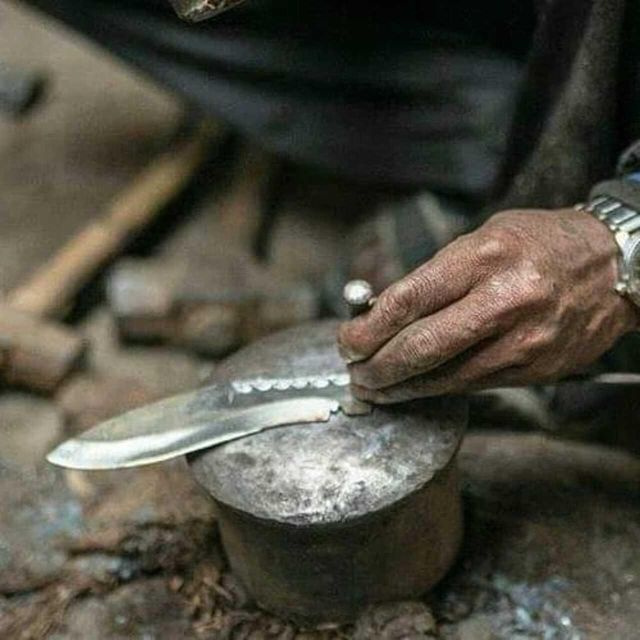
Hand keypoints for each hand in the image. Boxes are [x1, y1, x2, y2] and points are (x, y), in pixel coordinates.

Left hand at [338, 208, 638, 402]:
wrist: (612, 265)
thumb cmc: (538, 244)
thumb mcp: (481, 239)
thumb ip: (432, 276)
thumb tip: (381, 311)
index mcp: (484, 257)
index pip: (408, 300)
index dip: (367, 328)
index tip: (347, 339)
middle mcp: (505, 300)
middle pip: (420, 346)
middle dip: (376, 366)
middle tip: (354, 372)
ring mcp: (523, 340)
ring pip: (443, 377)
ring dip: (399, 388)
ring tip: (372, 388)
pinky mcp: (535, 369)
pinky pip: (470, 386)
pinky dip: (433, 390)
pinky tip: (412, 389)